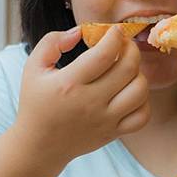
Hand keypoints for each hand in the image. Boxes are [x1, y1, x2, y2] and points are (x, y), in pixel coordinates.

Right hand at [16, 26, 149, 161]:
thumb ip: (52, 42)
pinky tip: (130, 92)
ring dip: (138, 74)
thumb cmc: (36, 103)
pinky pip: (142, 116)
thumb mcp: (33, 68)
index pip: (104, 54)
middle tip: (124, 45)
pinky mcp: (113, 133)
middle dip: (131, 49)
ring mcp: (105, 120)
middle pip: (128, 69)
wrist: (40, 145)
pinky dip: (143, 101)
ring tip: (127, 69)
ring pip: (139, 91)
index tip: (113, 31)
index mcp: (69, 83)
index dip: (115, 36)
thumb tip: (80, 32)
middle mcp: (90, 102)